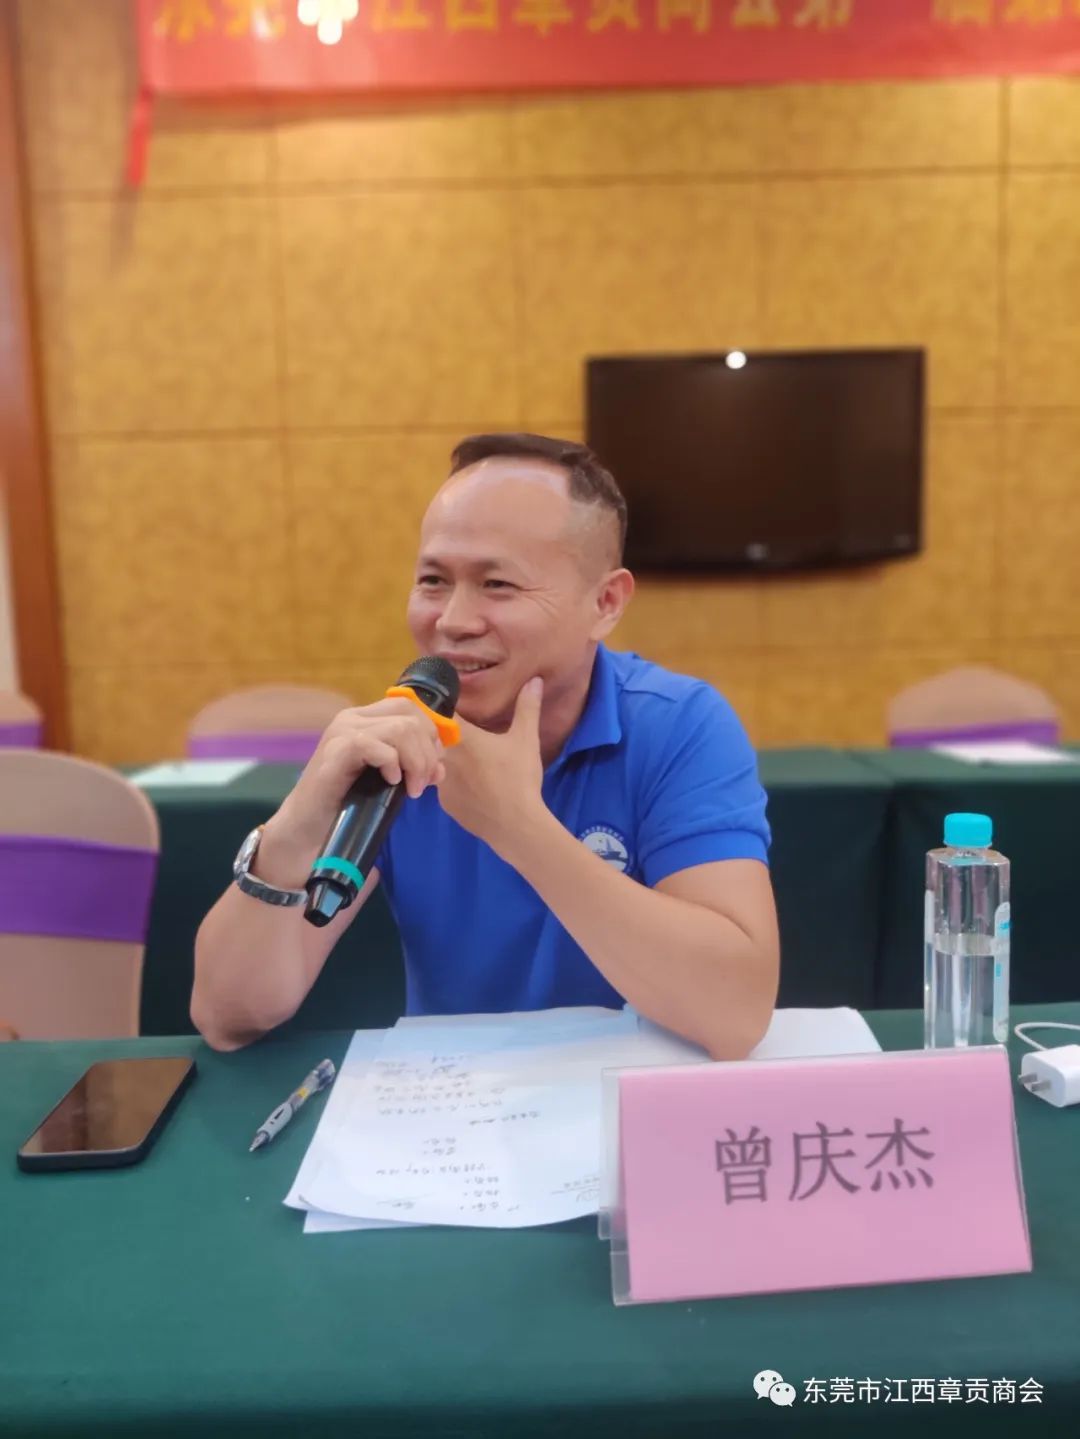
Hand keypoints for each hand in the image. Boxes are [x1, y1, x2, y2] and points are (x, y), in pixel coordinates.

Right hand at [271, 697, 445, 853]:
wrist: (309, 826)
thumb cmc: (347, 803)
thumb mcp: (388, 781)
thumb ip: (412, 768)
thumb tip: (440, 768)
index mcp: (366, 719)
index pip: (410, 708)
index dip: (430, 735)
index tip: (433, 767)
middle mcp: (353, 718)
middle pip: (410, 717)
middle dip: (427, 753)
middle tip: (423, 783)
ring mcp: (341, 732)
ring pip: (399, 729)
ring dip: (415, 762)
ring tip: (411, 789)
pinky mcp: (334, 752)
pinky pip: (373, 744)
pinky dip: (390, 763)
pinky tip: (390, 782)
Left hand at [437, 677, 545, 855]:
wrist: (514, 824)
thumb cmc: (519, 777)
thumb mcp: (526, 739)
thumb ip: (527, 708)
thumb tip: (535, 681)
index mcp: (461, 737)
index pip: (436, 713)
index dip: (437, 705)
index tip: (438, 700)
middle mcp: (443, 757)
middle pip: (431, 738)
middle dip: (438, 733)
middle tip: (451, 729)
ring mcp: (441, 783)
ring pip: (436, 762)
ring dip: (445, 758)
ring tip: (464, 759)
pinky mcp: (445, 804)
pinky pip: (444, 786)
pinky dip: (453, 782)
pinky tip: (470, 784)